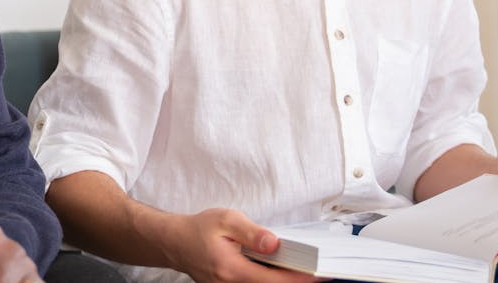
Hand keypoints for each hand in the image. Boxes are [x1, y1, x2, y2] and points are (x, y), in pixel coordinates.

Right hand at [166, 208, 321, 282]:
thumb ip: (252, 232)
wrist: (176, 242)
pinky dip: (271, 279)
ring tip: (300, 268)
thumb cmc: (199, 229)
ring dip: (284, 280)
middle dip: (296, 281)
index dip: (301, 279)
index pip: (276, 280)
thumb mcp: (226, 220)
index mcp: (232, 270)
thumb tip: (275, 243)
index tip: (321, 274)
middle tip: (317, 271)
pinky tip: (279, 269)